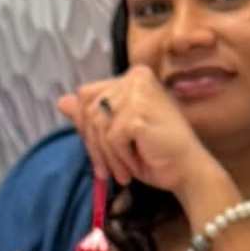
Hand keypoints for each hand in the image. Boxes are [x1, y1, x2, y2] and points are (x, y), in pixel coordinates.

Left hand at [62, 69, 223, 212]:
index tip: (98, 154)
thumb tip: (61, 101)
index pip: (88, 95)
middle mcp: (135, 77)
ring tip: (121, 173)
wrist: (188, 171)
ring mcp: (137, 93)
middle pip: (88, 109)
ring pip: (97, 125)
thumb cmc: (158, 153)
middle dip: (94, 145)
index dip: (87, 127)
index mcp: (133, 77)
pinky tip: (133, 168)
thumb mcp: (119, 133)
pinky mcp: (137, 113)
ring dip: (107, 156)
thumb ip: (92, 116)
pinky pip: (111, 138)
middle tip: (107, 170)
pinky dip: (119, 158)